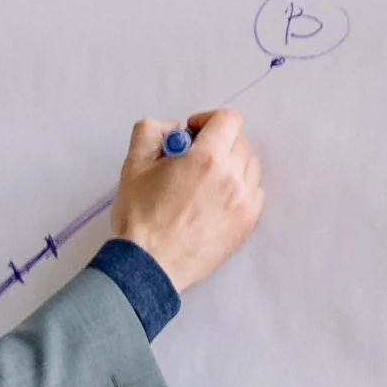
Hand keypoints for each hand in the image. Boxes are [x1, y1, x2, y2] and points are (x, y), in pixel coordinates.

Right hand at [103, 108, 262, 291]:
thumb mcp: (132, 167)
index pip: (228, 119)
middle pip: (239, 141)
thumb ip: (150, 132)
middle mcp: (232, 177)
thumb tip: (172, 127)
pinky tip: (216, 200)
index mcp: (206, 159)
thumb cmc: (139, 219)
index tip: (192, 133)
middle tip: (192, 161)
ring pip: (249, 166)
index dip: (208, 119)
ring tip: (205, 183)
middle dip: (216, 143)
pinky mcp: (247, 222)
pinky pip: (255, 192)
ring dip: (231, 165)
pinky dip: (239, 189)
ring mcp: (243, 201)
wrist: (148, 266)